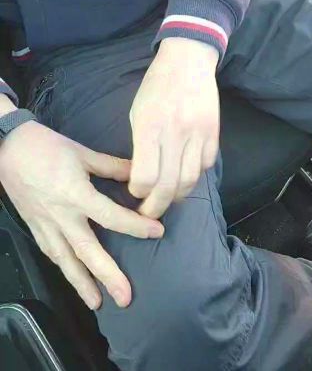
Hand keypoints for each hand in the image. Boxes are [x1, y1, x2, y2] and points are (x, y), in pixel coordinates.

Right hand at [0, 121, 163, 309]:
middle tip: (125, 297)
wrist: (8, 148)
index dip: (135, 226)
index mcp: (75, 193)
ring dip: (82, 284)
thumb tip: (139, 174)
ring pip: (65, 260)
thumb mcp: (82, 152)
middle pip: (87, 251)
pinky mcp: (34, 227)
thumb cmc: (46, 146)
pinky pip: (51, 252)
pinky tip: (73, 278)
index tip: (157, 232)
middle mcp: (61, 215)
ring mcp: (45, 224)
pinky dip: (63, 268)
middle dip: (107, 275)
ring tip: (98, 303)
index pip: (110, 216)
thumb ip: (111, 166)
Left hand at [129, 38, 219, 218]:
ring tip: (168, 198)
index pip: (145, 176)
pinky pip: (206, 166)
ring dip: (177, 195)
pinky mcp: (214, 132)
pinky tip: (185, 174)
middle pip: (168, 186)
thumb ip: (141, 144)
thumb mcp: (138, 112)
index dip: (138, 191)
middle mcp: (175, 133)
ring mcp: (198, 134)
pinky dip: (195, 175)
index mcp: (150, 127)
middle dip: (156, 206)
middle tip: (149, 212)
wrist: (188, 60)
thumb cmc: (155, 86)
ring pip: (190, 180)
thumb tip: (142, 176)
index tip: (135, 192)